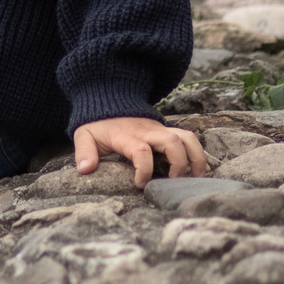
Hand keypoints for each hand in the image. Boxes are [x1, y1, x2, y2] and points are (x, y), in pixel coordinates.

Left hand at [73, 117, 207, 186]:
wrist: (110, 99)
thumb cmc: (98, 124)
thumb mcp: (84, 135)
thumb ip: (84, 152)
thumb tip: (85, 170)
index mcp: (126, 135)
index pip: (141, 151)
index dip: (144, 171)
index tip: (140, 184)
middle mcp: (148, 131)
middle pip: (172, 142)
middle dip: (178, 164)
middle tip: (173, 182)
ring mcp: (160, 130)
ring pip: (187, 137)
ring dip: (196, 157)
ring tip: (196, 177)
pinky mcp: (167, 131)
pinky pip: (188, 138)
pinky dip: (197, 153)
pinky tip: (198, 170)